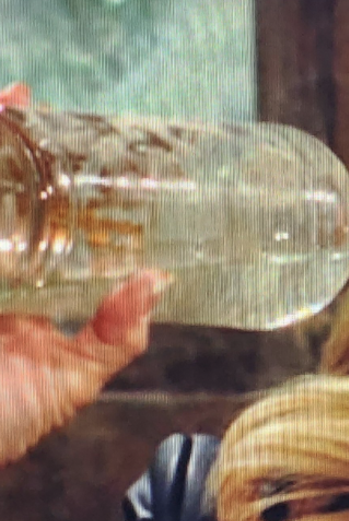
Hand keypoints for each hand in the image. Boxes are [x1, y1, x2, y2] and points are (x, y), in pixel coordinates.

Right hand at [1, 83, 169, 465]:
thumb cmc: (5, 422)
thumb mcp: (72, 378)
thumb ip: (115, 337)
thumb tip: (160, 279)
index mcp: (12, 284)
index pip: (23, 212)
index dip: (31, 168)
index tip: (54, 125)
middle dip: (3, 141)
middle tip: (27, 98)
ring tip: (7, 100)